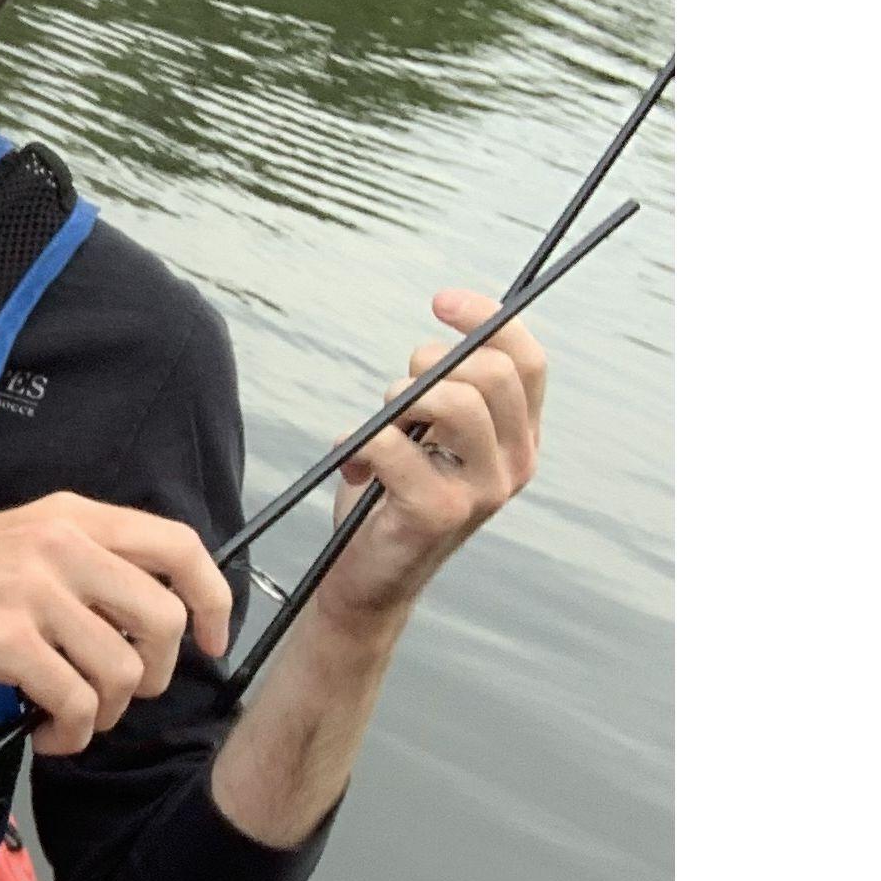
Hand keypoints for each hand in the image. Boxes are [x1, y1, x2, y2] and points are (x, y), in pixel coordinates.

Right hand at [0, 494, 233, 759]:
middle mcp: (60, 544)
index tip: (209, 641)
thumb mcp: (14, 543)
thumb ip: (77, 563)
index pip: (180, 546)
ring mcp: (32, 590)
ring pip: (121, 671)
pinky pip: (75, 702)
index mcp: (69, 516)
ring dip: (104, 714)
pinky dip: (71, 734)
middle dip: (153, 675)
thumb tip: (136, 619)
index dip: (212, 600)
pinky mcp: (3, 639)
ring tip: (70, 719)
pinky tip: (43, 733)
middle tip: (118, 695)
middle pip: (163, 620)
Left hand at [316, 289, 547, 632]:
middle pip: (491, 373)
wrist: (368, 579)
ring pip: (452, 401)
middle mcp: (516, 464)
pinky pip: (395, 442)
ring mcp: (484, 491)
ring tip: (377, 429)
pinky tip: (352, 464)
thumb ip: (444, 393)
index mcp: (520, 439)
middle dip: (430, 362)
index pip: (528, 361)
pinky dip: (360, 443)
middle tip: (397, 388)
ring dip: (399, 398)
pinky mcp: (439, 511)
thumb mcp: (427, 437)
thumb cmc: (391, 497)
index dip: (487, 318)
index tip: (441, 302)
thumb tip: (442, 340)